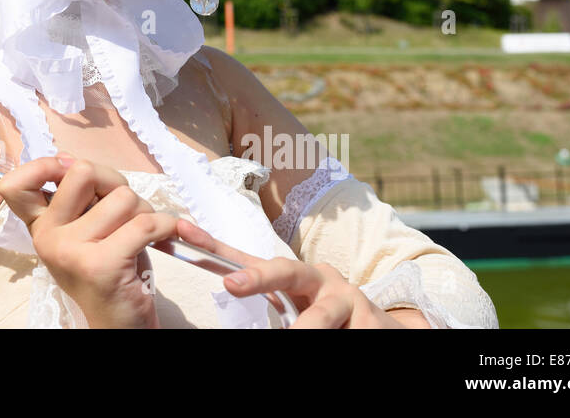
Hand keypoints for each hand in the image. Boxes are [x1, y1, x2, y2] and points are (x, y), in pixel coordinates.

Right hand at [0, 154, 180, 328]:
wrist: (118, 324)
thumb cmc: (109, 271)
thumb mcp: (85, 230)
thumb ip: (76, 195)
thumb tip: (67, 157)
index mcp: (40, 226)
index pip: (14, 184)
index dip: (44, 166)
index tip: (70, 171)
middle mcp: (48, 237)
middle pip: (84, 172)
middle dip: (115, 184)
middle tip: (122, 211)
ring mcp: (71, 251)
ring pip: (123, 197)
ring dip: (143, 211)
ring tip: (138, 236)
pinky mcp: (102, 265)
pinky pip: (145, 223)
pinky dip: (167, 226)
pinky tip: (167, 236)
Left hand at [164, 217, 412, 328]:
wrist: (386, 331)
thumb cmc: (330, 320)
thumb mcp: (294, 308)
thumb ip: (265, 298)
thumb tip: (224, 291)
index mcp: (293, 276)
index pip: (247, 258)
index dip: (213, 245)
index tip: (182, 230)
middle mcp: (317, 278)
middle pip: (285, 269)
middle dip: (257, 275)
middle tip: (232, 284)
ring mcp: (345, 298)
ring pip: (319, 314)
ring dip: (304, 330)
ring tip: (294, 337)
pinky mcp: (370, 321)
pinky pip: (346, 333)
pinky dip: (336, 339)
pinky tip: (339, 339)